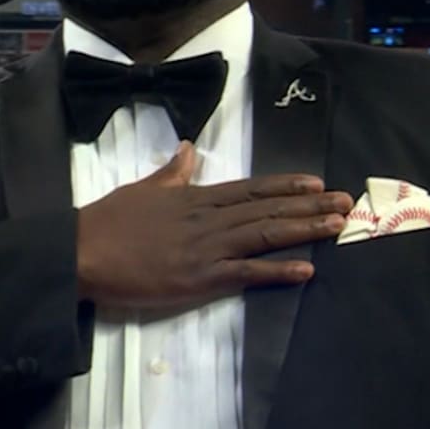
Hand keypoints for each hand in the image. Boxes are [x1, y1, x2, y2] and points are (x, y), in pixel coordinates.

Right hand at [76, 142, 354, 308]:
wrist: (82, 252)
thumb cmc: (107, 222)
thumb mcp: (142, 189)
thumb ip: (170, 172)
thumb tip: (186, 149)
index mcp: (195, 197)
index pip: (251, 188)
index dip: (286, 186)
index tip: (316, 182)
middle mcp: (209, 219)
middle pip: (268, 209)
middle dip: (310, 205)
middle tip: (347, 201)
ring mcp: (207, 249)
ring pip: (265, 235)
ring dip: (304, 229)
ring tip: (336, 225)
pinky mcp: (200, 278)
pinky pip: (247, 273)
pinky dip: (278, 271)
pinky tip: (306, 269)